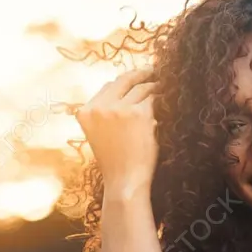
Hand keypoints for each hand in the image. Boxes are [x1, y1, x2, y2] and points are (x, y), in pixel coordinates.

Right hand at [76, 67, 157, 196]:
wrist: (124, 180)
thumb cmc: (116, 162)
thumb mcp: (99, 134)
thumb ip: (105, 113)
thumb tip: (125, 91)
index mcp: (84, 112)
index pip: (106, 87)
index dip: (123, 82)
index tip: (135, 79)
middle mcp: (98, 107)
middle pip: (122, 80)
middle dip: (139, 74)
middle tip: (153, 71)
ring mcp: (118, 108)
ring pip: (139, 88)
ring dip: (153, 86)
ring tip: (163, 85)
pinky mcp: (137, 113)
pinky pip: (151, 99)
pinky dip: (160, 98)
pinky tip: (167, 98)